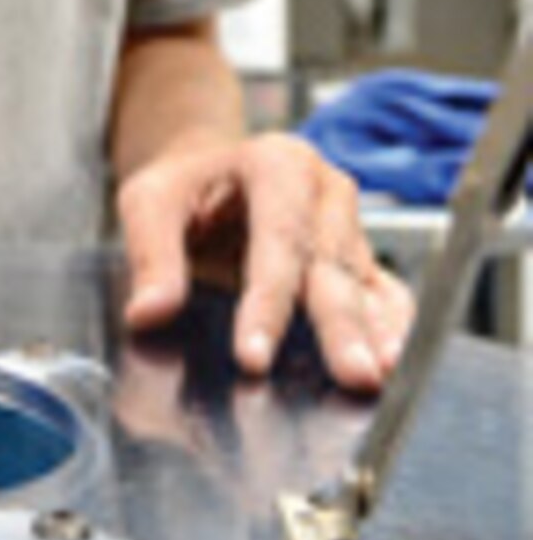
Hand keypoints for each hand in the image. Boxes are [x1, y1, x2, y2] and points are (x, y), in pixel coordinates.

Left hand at [116, 131, 413, 392]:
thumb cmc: (183, 187)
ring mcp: (349, 222)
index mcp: (276, 162)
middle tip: (352, 376)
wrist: (209, 174)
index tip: (252, 356)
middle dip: (340, 324)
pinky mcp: (361, 255)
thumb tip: (148, 313)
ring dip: (371, 333)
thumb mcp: (149, 202)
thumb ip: (152, 257)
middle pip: (331, 263)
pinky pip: (387, 291)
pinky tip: (391, 359)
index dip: (268, 301)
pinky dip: (391, 326)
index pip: (277, 238)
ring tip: (374, 377)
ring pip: (363, 282)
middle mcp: (323, 188)